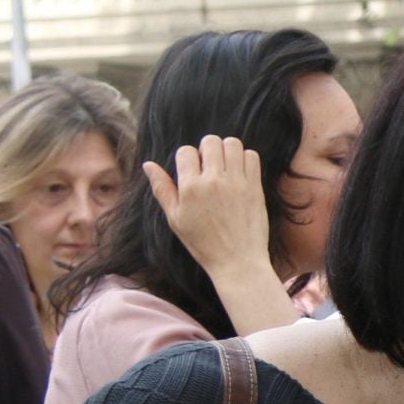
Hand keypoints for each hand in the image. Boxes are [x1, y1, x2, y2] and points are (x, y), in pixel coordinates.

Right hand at [144, 137, 271, 280]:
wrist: (237, 262)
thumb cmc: (203, 243)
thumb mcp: (175, 219)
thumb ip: (162, 189)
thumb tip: (148, 164)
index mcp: (190, 188)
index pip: (186, 151)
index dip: (188, 158)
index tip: (193, 173)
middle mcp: (213, 182)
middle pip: (210, 141)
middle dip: (207, 149)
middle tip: (210, 167)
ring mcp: (236, 184)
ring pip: (232, 144)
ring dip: (227, 151)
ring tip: (225, 167)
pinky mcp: (255, 189)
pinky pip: (251, 157)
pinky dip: (245, 158)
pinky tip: (239, 173)